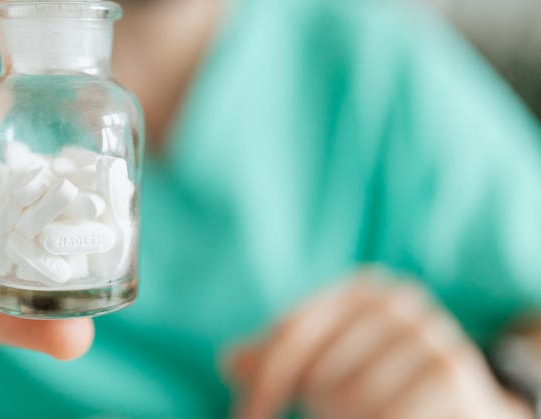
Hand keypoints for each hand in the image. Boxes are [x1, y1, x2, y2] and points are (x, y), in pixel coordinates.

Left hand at [225, 271, 531, 418]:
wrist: (465, 406)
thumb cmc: (380, 383)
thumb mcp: (328, 365)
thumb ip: (278, 362)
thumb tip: (230, 361)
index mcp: (361, 289)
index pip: (293, 333)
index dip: (265, 380)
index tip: (246, 417)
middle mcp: (398, 300)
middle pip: (320, 371)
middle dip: (314, 407)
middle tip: (328, 416)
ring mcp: (430, 333)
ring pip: (354, 399)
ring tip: (361, 417)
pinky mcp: (453, 372)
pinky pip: (390, 414)